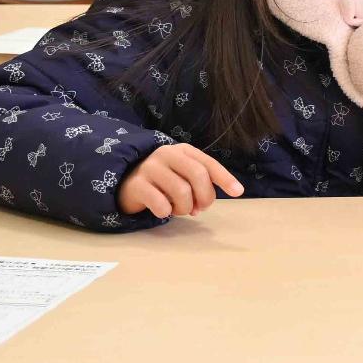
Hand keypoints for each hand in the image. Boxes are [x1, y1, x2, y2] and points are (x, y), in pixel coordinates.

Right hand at [118, 142, 243, 219]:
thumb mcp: (182, 174)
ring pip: (181, 191)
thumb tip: (205, 204)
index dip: (224, 178)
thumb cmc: (162, 180)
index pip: (208, 163)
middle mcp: (167, 154)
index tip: (238, 192)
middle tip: (200, 209)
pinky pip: (160, 203)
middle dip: (205, 196)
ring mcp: (150, 168)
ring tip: (179, 210)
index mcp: (183, 151)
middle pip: (197, 175)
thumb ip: (198, 184)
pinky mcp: (137, 184)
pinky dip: (166, 212)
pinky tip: (163, 212)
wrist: (125, 180)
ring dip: (185, 208)